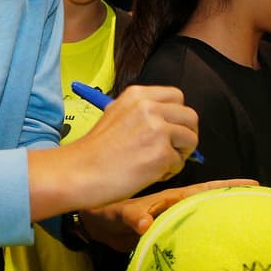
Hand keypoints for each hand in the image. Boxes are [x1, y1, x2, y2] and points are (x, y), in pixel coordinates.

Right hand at [29, 85, 197, 220]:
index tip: (170, 129)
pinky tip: (150, 174)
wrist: (80, 172)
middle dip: (186, 134)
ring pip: (191, 139)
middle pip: (190, 116)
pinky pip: (180, 162)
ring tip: (160, 164)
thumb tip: (170, 124)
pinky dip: (169, 171)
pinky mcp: (161, 153)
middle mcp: (149, 107)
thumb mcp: (116, 115)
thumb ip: (143, 114)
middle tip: (172, 149)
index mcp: (137, 95)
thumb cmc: (95, 151)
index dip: (177, 115)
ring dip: (180, 154)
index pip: (177, 97)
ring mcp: (157, 129)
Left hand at [82, 179, 258, 251]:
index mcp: (168, 199)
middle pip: (207, 203)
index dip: (225, 187)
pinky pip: (186, 235)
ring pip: (199, 217)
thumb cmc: (104, 214)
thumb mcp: (117, 215)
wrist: (91, 224)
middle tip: (261, 203)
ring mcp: (169, 221)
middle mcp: (172, 209)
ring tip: (249, 222)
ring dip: (220, 217)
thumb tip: (145, 224)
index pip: (201, 191)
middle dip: (231, 201)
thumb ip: (131, 218)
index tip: (252, 183)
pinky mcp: (163, 235)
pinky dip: (201, 238)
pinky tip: (218, 248)